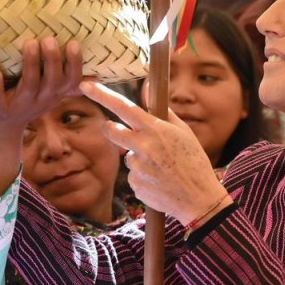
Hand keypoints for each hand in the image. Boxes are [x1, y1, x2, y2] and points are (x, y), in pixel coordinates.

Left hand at [0, 37, 83, 203]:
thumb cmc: (25, 103)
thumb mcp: (49, 96)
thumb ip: (66, 85)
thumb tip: (97, 75)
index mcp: (54, 95)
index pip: (72, 81)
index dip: (74, 64)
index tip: (73, 43)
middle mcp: (41, 101)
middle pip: (52, 82)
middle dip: (52, 60)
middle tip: (48, 39)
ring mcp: (20, 107)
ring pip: (29, 86)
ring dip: (30, 64)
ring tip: (30, 43)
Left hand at [79, 81, 229, 223]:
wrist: (199, 199)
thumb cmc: (194, 161)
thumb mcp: (183, 131)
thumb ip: (162, 111)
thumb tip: (146, 88)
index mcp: (155, 129)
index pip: (123, 107)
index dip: (101, 95)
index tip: (85, 85)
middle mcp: (142, 146)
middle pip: (111, 131)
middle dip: (112, 129)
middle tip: (127, 135)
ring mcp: (137, 167)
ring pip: (127, 156)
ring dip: (138, 158)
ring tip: (161, 167)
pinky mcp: (134, 185)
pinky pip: (132, 175)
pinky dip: (142, 176)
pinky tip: (159, 180)